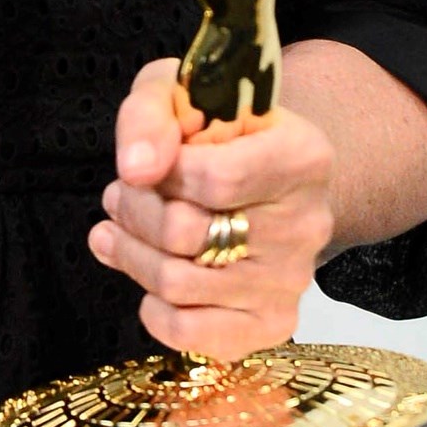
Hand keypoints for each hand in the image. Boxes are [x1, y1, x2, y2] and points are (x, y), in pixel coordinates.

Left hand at [86, 56, 334, 361]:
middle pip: (186, 234)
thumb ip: (151, 114)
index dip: (162, 173)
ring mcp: (292, 280)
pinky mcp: (272, 323)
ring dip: (131, 254)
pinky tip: (147, 275)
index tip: (148, 163)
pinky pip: (192, 334)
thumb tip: (135, 168)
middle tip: (119, 194)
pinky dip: (154, 309)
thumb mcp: (180, 92)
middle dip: (133, 211)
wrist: (266, 173)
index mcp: (302, 156)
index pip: (215, 178)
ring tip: (120, 227)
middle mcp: (307, 224)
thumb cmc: (218, 129)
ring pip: (178, 285)